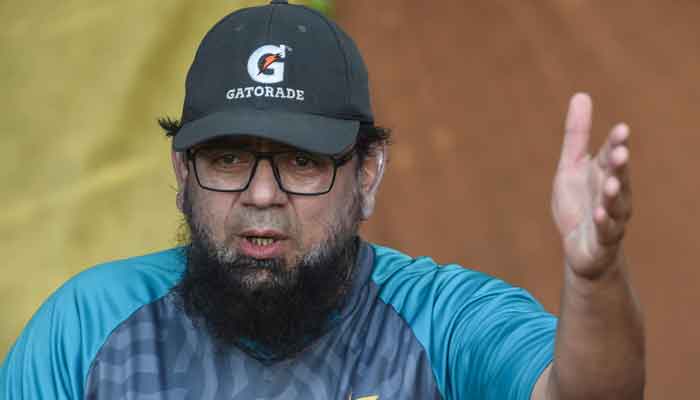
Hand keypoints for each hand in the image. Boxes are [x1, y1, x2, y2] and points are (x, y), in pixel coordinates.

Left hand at [551, 93, 631, 278]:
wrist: (580, 249)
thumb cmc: (578, 204)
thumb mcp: (570, 166)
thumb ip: (576, 135)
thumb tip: (581, 94)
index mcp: (604, 174)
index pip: (610, 155)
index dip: (615, 144)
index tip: (621, 129)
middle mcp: (613, 194)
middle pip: (618, 178)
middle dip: (620, 166)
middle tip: (620, 152)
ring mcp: (611, 219)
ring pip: (616, 206)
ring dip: (614, 196)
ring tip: (610, 185)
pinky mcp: (603, 241)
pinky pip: (605, 232)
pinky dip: (604, 223)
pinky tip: (600, 215)